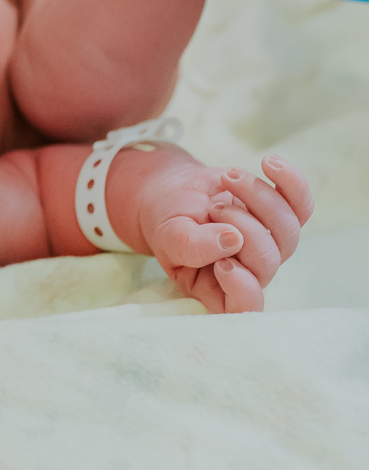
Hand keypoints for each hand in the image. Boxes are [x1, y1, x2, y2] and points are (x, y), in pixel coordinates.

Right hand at [130, 151, 313, 312]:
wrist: (174, 192)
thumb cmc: (168, 221)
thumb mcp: (169, 235)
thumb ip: (193, 246)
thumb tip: (231, 240)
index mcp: (219, 288)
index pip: (244, 305)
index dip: (242, 288)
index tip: (223, 264)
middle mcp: (251, 272)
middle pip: (267, 261)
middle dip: (240, 226)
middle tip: (212, 207)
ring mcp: (270, 246)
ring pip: (287, 230)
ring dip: (257, 197)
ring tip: (227, 179)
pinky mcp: (281, 217)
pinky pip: (302, 205)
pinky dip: (291, 182)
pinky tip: (268, 163)